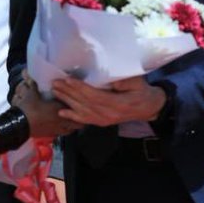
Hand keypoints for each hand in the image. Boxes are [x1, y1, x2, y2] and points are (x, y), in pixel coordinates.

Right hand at [13, 81, 77, 137]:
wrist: (20, 124)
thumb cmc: (28, 108)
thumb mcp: (31, 94)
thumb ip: (35, 85)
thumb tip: (33, 77)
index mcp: (59, 107)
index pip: (74, 105)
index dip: (78, 102)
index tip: (79, 100)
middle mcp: (61, 119)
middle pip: (78, 121)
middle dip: (80, 116)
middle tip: (80, 111)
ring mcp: (58, 129)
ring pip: (72, 128)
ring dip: (74, 124)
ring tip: (74, 120)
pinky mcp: (52, 135)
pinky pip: (64, 133)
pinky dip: (66, 130)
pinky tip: (64, 127)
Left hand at [51, 76, 165, 126]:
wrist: (148, 108)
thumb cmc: (142, 92)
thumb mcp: (138, 83)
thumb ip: (126, 82)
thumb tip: (113, 81)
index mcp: (117, 104)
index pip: (94, 95)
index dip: (80, 88)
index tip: (68, 80)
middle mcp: (108, 114)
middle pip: (84, 103)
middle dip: (68, 92)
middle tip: (55, 82)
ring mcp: (104, 120)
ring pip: (82, 110)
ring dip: (67, 101)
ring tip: (55, 91)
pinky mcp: (102, 122)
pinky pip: (85, 120)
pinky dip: (72, 116)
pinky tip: (61, 112)